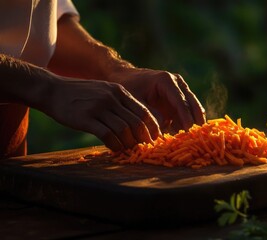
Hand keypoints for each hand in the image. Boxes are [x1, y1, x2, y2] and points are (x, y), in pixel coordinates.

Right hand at [41, 77, 160, 150]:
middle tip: (144, 148)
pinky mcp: (85, 118)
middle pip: (136, 122)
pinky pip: (107, 135)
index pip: (143, 111)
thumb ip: (120, 103)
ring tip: (128, 150)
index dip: (152, 127)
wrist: (52, 90)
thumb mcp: (105, 91)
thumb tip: (138, 123)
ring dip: (129, 143)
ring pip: (123, 130)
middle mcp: (111, 98)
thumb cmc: (81, 94)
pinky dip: (114, 145)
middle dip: (143, 138)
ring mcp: (98, 107)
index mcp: (119, 91)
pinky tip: (115, 149)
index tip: (155, 139)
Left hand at [107, 67, 205, 132]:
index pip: (180, 101)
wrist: (126, 78)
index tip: (188, 131)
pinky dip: (186, 125)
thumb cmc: (129, 87)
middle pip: (192, 104)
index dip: (186, 117)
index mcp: (166, 81)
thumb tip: (162, 130)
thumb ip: (148, 114)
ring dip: (193, 124)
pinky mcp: (179, 102)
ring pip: (193, 110)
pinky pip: (187, 115)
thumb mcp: (134, 100)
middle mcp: (177, 84)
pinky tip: (183, 138)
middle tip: (196, 138)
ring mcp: (180, 92)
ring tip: (191, 140)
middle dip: (196, 121)